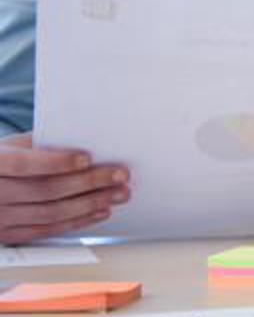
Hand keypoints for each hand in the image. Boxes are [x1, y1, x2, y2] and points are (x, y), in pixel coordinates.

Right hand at [0, 133, 127, 243]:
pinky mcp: (10, 236)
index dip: (56, 162)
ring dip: (91, 204)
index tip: (87, 158)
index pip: (23, 164)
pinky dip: (78, 221)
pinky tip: (101, 210)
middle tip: (120, 175)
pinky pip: (48, 230)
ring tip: (119, 193)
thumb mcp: (9, 147)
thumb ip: (38, 144)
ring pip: (51, 213)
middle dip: (88, 182)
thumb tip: (81, 140)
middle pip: (45, 191)